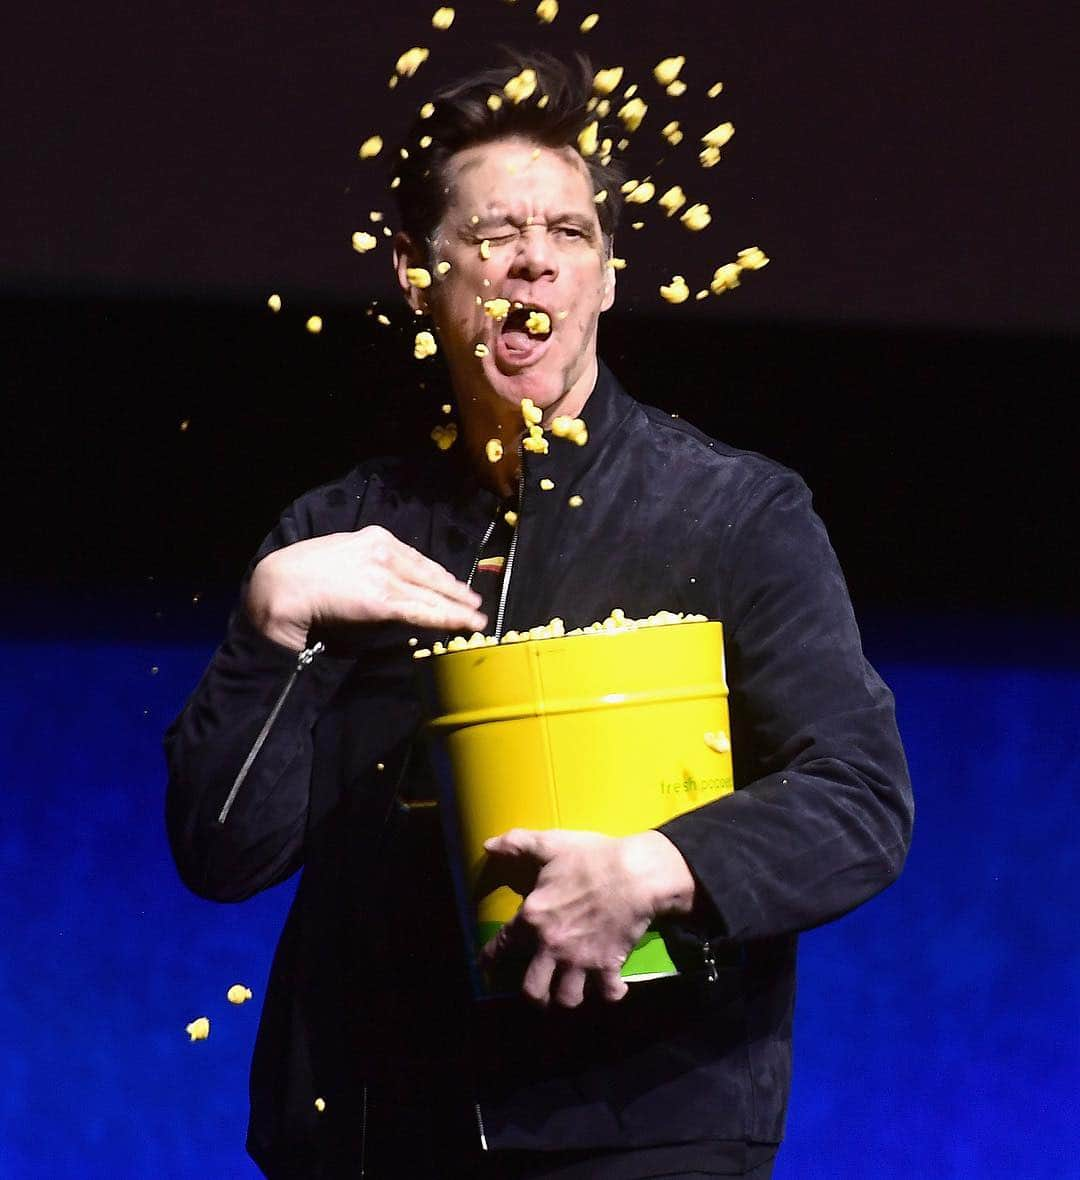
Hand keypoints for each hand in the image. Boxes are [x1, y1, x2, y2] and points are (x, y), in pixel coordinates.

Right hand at [245, 525, 486, 650]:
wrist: (282, 585)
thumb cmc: (300, 574)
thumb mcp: (338, 556)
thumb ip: (363, 565)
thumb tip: (376, 581)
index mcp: (375, 538)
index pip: (415, 558)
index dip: (435, 575)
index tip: (451, 584)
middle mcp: (386, 552)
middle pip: (428, 574)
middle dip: (453, 590)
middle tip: (473, 600)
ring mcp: (387, 576)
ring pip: (431, 594)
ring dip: (457, 608)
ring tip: (476, 617)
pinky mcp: (385, 600)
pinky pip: (423, 611)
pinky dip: (448, 618)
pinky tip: (465, 623)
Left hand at [478, 828, 695, 1008]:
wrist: (634, 873)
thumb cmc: (590, 858)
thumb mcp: (549, 844)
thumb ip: (516, 844)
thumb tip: (488, 844)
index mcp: (533, 918)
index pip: (502, 945)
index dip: (490, 958)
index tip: (486, 966)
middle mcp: (551, 946)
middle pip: (533, 991)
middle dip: (534, 995)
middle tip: (539, 989)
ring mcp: (580, 960)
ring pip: (568, 999)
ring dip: (569, 996)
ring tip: (571, 988)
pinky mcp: (608, 966)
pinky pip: (608, 994)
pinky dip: (610, 993)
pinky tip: (611, 987)